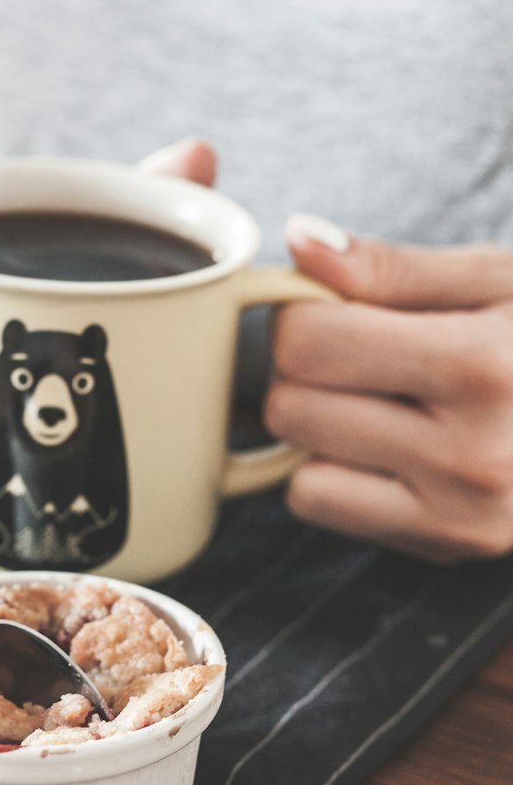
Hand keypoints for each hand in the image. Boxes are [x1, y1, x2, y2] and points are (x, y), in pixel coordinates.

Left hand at [267, 215, 512, 560]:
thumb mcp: (494, 280)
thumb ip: (390, 266)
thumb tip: (298, 239)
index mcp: (482, 366)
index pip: (309, 341)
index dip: (302, 314)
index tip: (332, 309)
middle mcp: (472, 452)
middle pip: (291, 406)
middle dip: (306, 374)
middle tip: (358, 357)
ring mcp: (460, 512)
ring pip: (297, 466)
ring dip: (318, 431)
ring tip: (381, 404)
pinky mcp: (448, 545)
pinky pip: (320, 508)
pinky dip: (334, 478)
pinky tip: (388, 451)